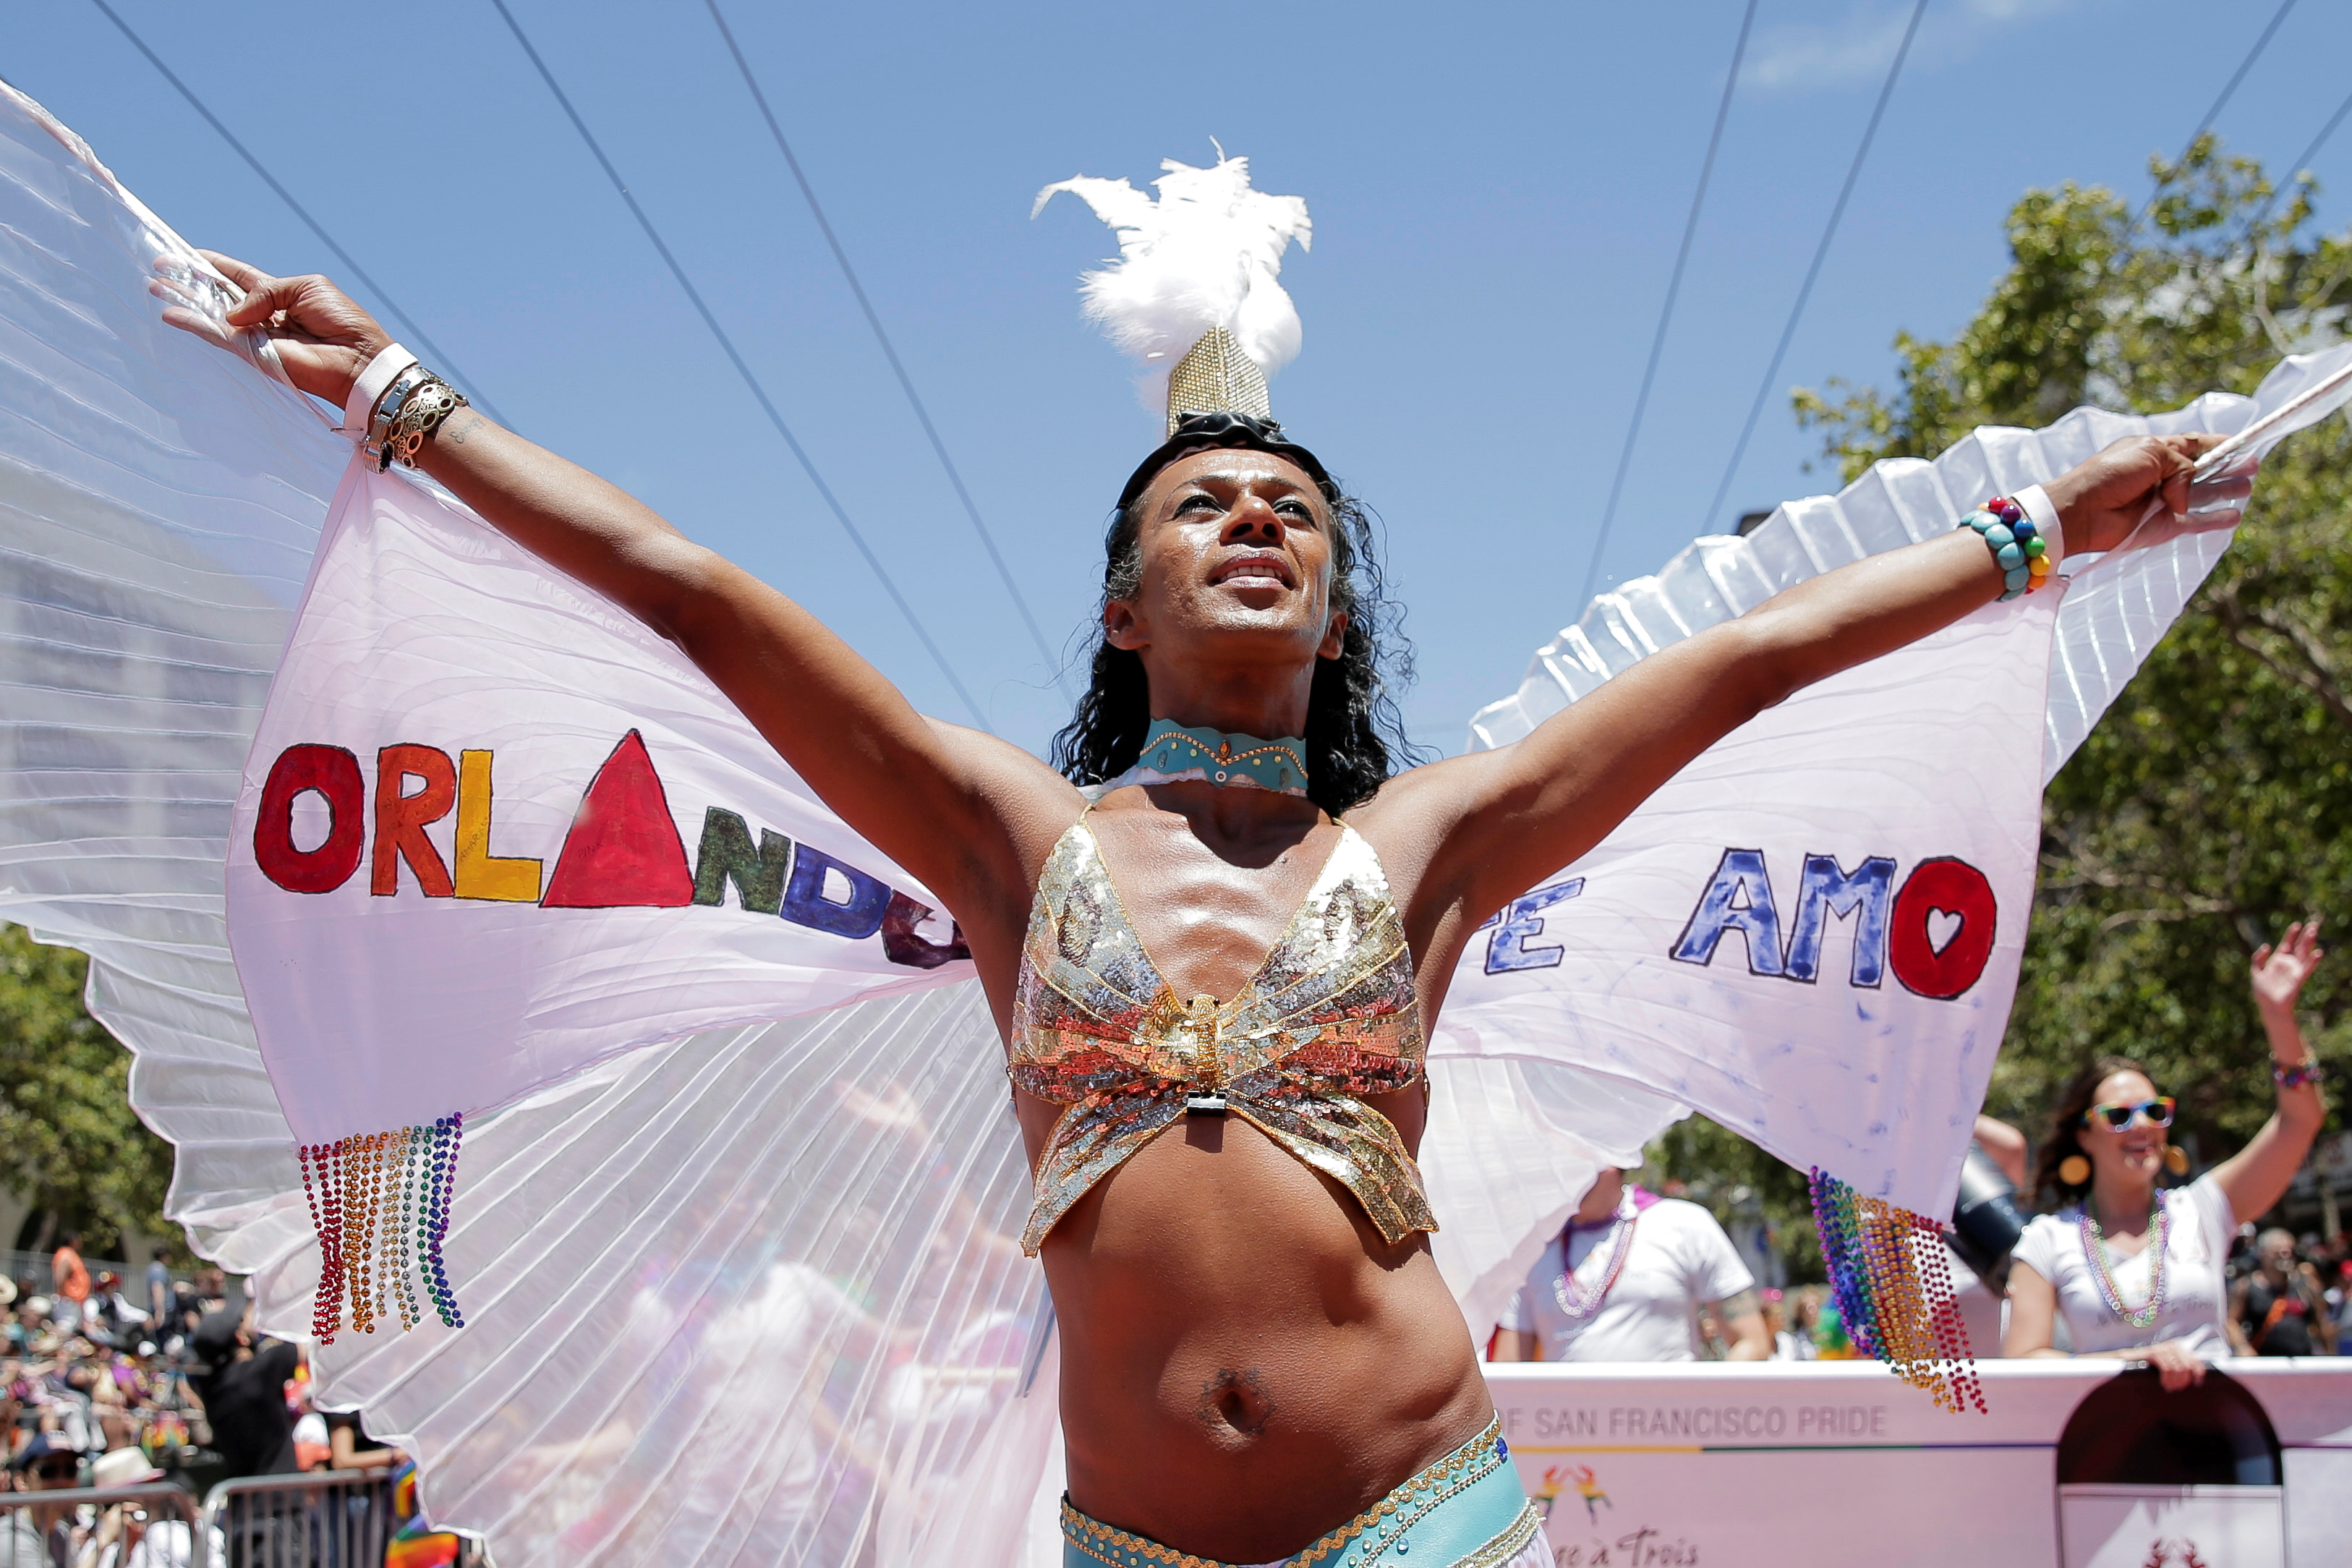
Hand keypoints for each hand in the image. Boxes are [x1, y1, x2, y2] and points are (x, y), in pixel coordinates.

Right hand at [153, 250, 391, 408]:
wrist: (358, 360)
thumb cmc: (342, 321)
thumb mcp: (305, 287)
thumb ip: (265, 291)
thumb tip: (232, 311)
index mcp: (277, 293)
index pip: (236, 275)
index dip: (210, 264)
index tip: (183, 255)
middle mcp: (262, 314)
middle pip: (217, 295)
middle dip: (189, 282)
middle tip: (159, 270)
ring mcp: (255, 335)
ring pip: (211, 315)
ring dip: (184, 302)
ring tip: (155, 287)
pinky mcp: (254, 354)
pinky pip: (218, 337)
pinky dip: (195, 325)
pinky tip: (171, 314)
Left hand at [2041, 435, 2247, 554]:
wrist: (2080, 511)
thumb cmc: (2109, 475)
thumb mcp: (2151, 455)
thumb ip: (2182, 467)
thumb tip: (2187, 496)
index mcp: (2156, 451)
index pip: (2193, 444)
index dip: (2218, 444)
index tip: (2244, 441)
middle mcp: (2162, 475)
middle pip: (2203, 470)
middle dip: (2228, 466)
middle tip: (2254, 465)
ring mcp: (2164, 501)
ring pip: (2203, 495)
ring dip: (2226, 490)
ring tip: (2248, 486)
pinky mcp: (2163, 526)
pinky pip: (2195, 522)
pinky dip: (2214, 519)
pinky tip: (2234, 516)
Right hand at [2138, 1337, 2207, 1391]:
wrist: (2127, 1360)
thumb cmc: (2150, 1367)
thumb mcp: (2169, 1365)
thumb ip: (2181, 1368)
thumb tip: (2197, 1380)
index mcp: (2180, 1349)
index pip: (2196, 1362)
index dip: (2199, 1374)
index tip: (2197, 1384)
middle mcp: (2173, 1346)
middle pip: (2187, 1367)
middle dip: (2184, 1380)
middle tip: (2177, 1388)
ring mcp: (2162, 1348)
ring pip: (2178, 1368)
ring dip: (2175, 1381)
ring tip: (2170, 1388)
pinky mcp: (2153, 1353)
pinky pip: (2167, 1368)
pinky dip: (2167, 1379)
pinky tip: (2164, 1384)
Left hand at [2252, 919, 2323, 1015]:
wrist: (2269, 1007)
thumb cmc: (2263, 992)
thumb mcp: (2256, 971)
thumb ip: (2258, 958)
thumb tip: (2266, 945)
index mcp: (2278, 960)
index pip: (2287, 944)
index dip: (2291, 934)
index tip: (2297, 924)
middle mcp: (2288, 964)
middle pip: (2299, 946)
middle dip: (2306, 935)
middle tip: (2314, 924)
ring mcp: (2294, 971)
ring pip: (2304, 954)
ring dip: (2309, 943)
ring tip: (2314, 931)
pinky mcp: (2298, 979)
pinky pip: (2307, 968)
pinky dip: (2312, 961)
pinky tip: (2318, 952)